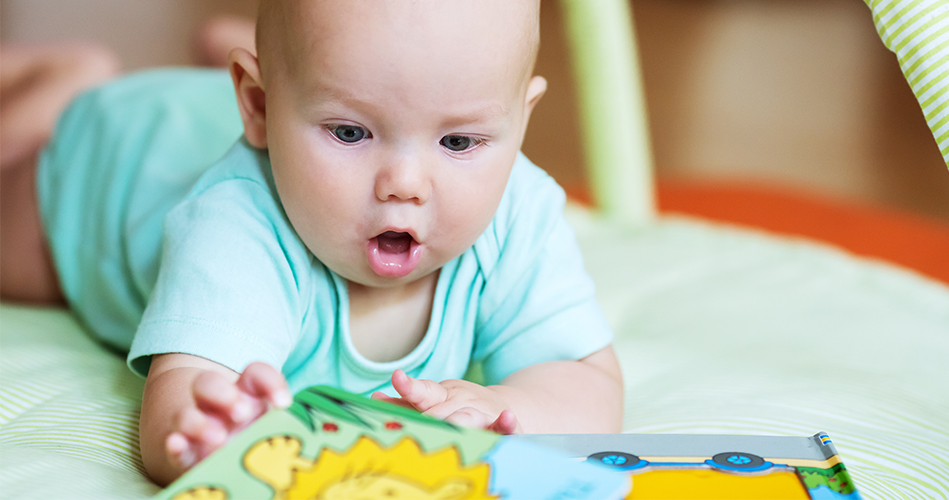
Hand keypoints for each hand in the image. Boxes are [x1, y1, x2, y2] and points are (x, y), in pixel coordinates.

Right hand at [164, 362, 291, 470]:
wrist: (220, 458)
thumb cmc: (254, 438)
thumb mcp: (272, 427)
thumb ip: (283, 424)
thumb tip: (302, 436)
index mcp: (245, 393)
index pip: (255, 373)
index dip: (270, 381)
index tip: (284, 403)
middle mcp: (216, 405)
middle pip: (208, 382)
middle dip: (224, 395)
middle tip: (243, 413)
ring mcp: (196, 426)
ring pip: (186, 414)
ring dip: (199, 424)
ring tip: (219, 439)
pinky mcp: (182, 452)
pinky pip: (173, 443)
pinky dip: (174, 443)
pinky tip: (178, 444)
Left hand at [372, 369, 520, 433]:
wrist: (507, 407)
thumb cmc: (462, 407)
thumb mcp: (436, 401)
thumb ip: (406, 403)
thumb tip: (375, 398)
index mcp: (443, 395)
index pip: (424, 391)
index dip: (410, 386)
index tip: (398, 377)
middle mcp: (463, 401)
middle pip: (441, 412)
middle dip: (426, 422)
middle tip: (406, 432)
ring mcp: (484, 413)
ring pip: (469, 418)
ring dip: (457, 422)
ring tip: (446, 427)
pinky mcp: (505, 427)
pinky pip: (507, 427)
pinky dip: (506, 424)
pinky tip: (507, 419)